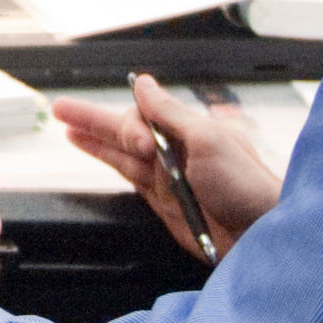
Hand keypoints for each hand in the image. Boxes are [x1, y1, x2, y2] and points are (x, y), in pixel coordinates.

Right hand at [51, 73, 281, 260]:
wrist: (263, 239)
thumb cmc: (247, 188)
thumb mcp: (209, 142)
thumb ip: (170, 113)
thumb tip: (143, 82)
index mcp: (189, 130)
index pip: (144, 115)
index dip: (132, 127)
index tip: (142, 147)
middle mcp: (175, 150)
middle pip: (124, 129)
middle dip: (91, 118)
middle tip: (59, 109)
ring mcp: (167, 176)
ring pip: (120, 151)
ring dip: (93, 138)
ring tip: (66, 127)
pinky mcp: (162, 201)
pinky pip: (128, 176)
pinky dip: (107, 161)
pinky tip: (93, 150)